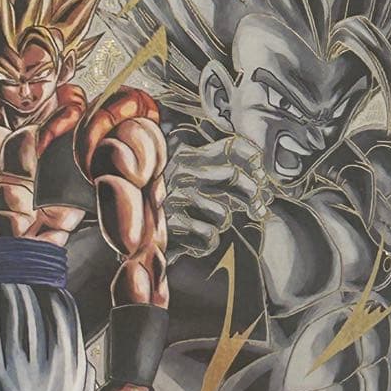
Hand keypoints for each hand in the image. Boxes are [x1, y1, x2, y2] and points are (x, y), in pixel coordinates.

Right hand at [165, 134, 269, 258]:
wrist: (129, 227)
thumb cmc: (165, 204)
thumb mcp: (184, 178)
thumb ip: (216, 173)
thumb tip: (262, 185)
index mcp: (186, 155)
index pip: (232, 147)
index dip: (253, 163)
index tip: (262, 179)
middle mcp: (181, 172)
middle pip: (234, 177)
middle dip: (252, 196)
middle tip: (258, 209)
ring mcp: (175, 197)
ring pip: (223, 213)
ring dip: (221, 224)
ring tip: (208, 226)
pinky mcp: (170, 224)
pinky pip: (208, 236)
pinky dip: (206, 244)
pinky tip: (194, 243)